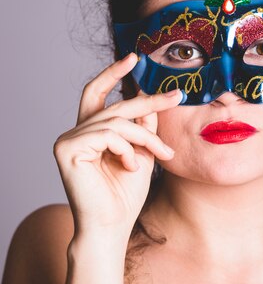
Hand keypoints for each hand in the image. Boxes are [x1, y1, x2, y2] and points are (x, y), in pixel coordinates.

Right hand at [53, 53, 181, 242]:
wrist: (112, 226)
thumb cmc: (125, 194)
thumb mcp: (141, 151)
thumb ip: (142, 125)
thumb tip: (150, 95)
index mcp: (90, 131)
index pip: (97, 92)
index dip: (113, 72)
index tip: (134, 57)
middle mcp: (75, 132)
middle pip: (116, 105)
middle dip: (148, 101)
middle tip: (176, 96)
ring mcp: (68, 140)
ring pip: (117, 122)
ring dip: (144, 138)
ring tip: (159, 156)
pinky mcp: (66, 149)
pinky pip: (108, 135)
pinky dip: (127, 149)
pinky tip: (131, 166)